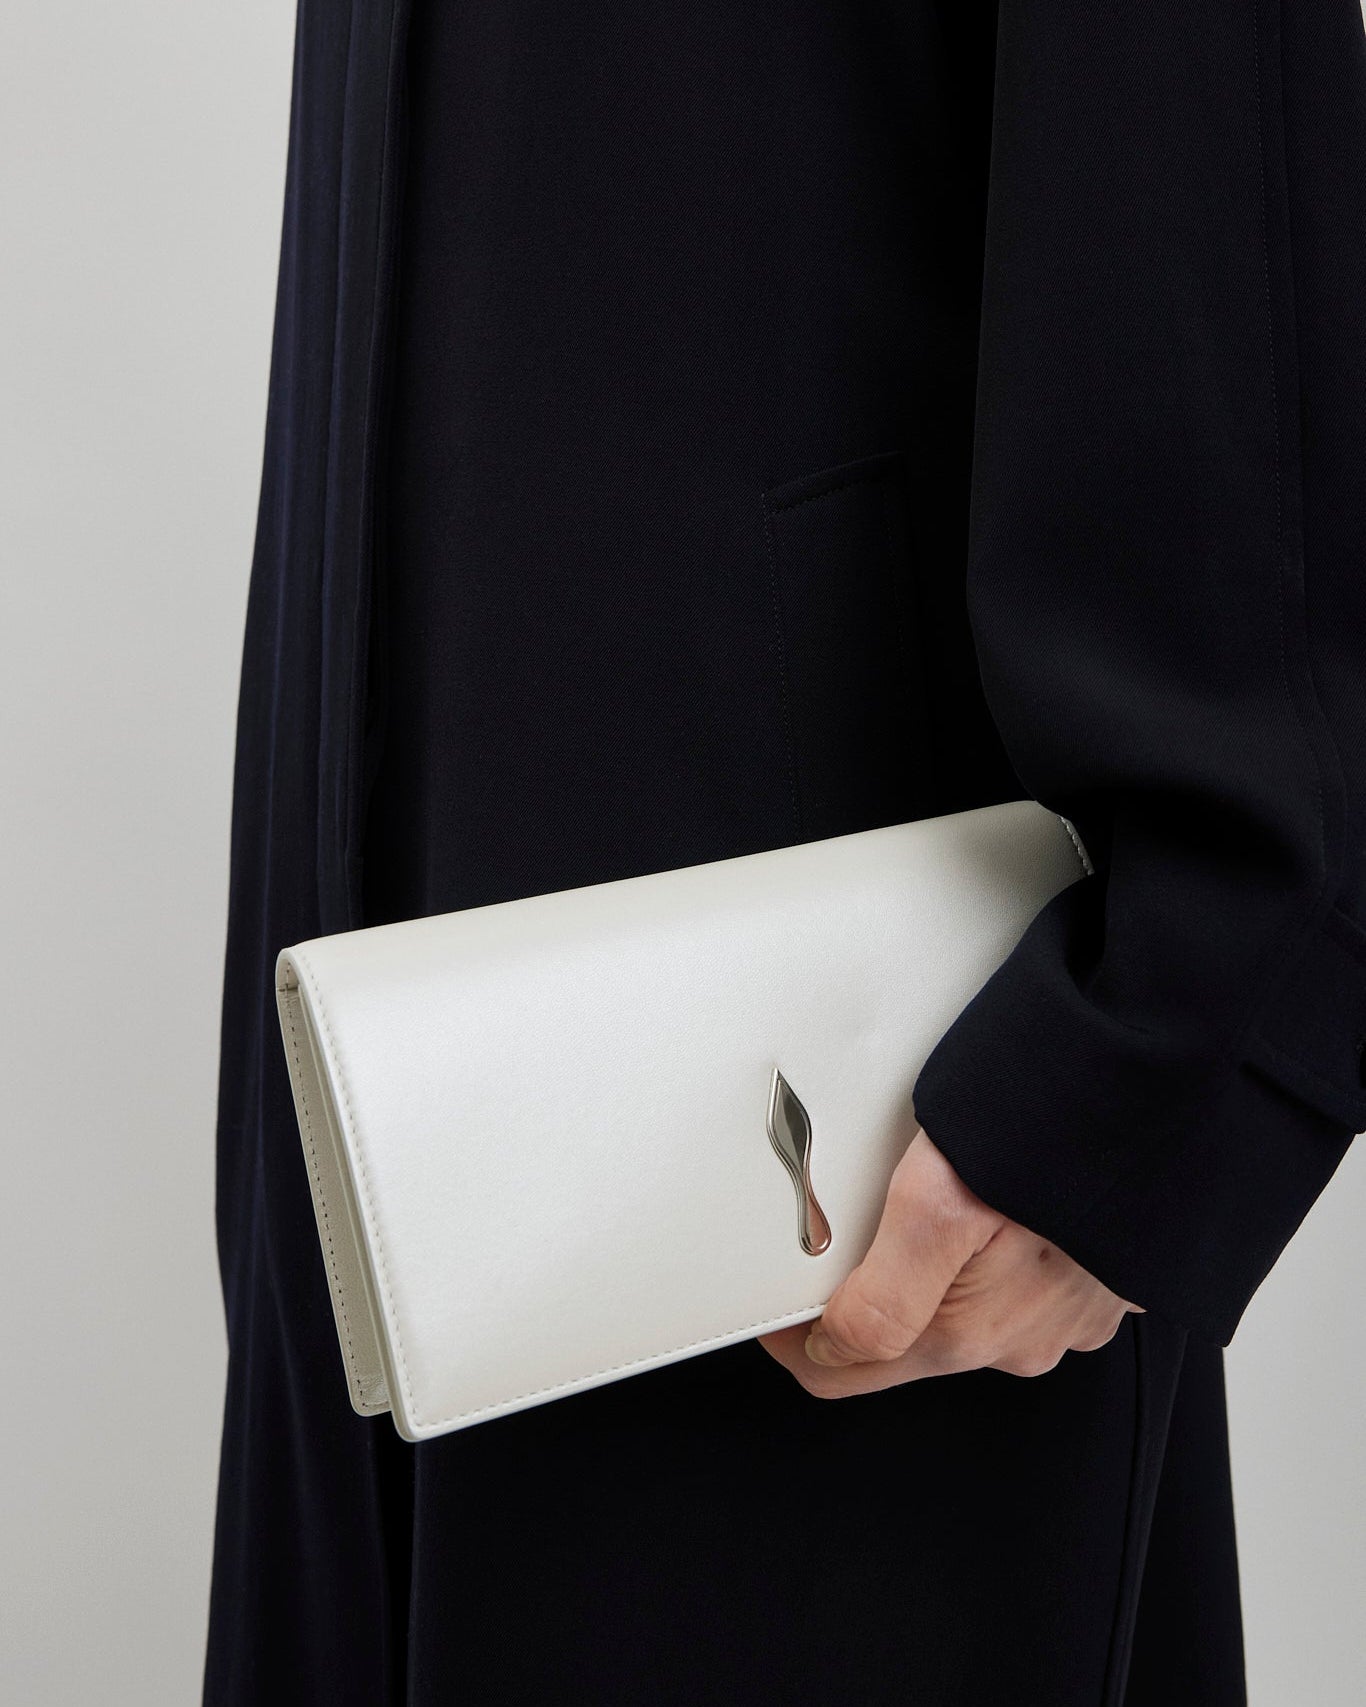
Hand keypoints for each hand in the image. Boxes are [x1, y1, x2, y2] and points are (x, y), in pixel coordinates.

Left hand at [757, 1126, 1142, 1396]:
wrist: (1178, 1092)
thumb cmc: (1065, 1131)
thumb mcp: (942, 1204)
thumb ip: (881, 1296)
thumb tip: (831, 1350)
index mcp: (964, 1334)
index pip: (838, 1371)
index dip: (790, 1331)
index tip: (771, 1285)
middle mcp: (1015, 1342)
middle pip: (896, 1338)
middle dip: (857, 1288)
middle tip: (845, 1213)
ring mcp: (1060, 1316)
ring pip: (955, 1307)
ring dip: (927, 1264)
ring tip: (926, 1186)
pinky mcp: (1094, 1281)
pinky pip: (1015, 1280)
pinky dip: (988, 1246)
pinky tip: (994, 1192)